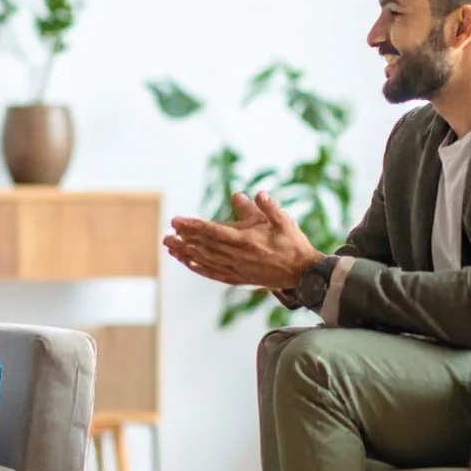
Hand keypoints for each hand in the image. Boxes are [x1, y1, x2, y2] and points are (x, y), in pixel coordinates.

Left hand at [163, 191, 321, 289]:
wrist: (303, 272)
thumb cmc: (293, 243)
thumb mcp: (283, 221)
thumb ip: (268, 207)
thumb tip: (256, 193)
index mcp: (247, 240)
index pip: (214, 231)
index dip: (193, 226)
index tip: (177, 220)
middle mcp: (238, 256)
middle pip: (205, 247)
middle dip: (184, 239)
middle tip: (166, 233)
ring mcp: (238, 269)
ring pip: (206, 261)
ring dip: (186, 254)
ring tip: (170, 247)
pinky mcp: (240, 278)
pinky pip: (215, 274)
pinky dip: (200, 269)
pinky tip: (188, 264)